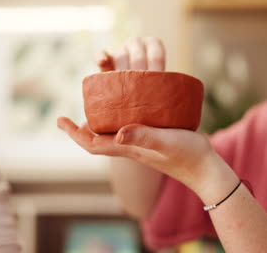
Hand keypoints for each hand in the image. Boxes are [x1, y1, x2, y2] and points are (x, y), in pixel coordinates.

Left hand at [58, 37, 236, 199]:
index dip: (74, 133)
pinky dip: (122, 113)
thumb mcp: (166, 142)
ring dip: (101, 117)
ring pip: (113, 129)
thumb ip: (145, 136)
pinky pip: (130, 124)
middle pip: (98, 137)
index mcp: (129, 147)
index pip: (93, 144)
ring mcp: (141, 141)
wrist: (205, 167)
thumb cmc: (187, 156)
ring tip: (98, 100)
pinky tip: (129, 102)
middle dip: (83, 125)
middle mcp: (131, 144)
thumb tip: (119, 132)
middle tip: (76, 107)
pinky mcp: (153, 135)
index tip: (61, 120)